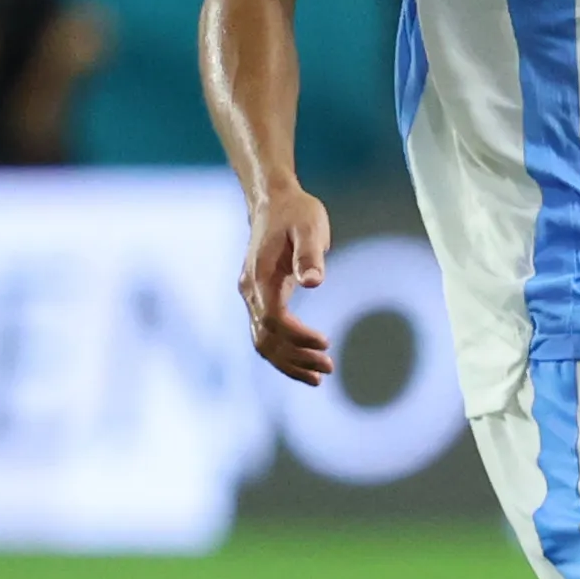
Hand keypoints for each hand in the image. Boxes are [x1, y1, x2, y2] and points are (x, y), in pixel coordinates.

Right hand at [240, 184, 334, 386]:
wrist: (274, 202)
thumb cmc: (297, 213)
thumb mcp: (310, 227)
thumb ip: (310, 255)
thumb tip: (314, 282)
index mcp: (260, 277)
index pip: (274, 319)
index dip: (298, 336)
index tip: (326, 344)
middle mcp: (250, 291)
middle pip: (265, 337)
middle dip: (296, 358)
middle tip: (329, 368)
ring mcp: (251, 296)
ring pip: (262, 341)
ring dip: (289, 362)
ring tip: (320, 376)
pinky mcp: (259, 299)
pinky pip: (265, 334)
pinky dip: (282, 353)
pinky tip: (305, 364)